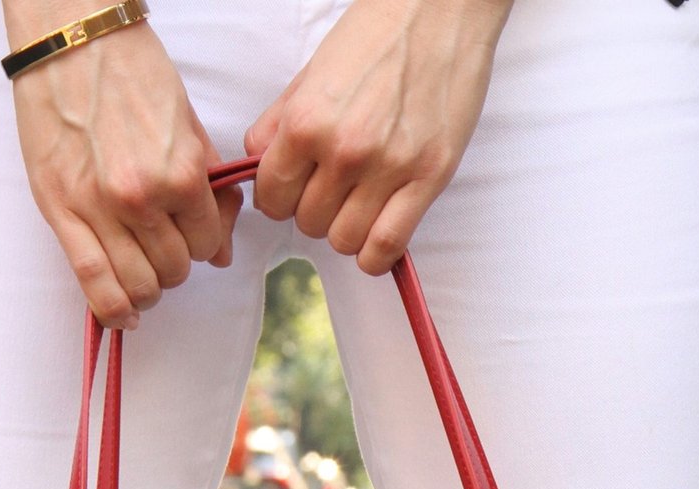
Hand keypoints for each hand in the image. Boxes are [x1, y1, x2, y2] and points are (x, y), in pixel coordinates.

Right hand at [5, 4, 242, 328]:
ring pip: (140, 285)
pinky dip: (113, 309)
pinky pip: (93, 282)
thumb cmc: (131, 71)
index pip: (208, 244)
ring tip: (145, 278)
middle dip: (176, 265)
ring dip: (148, 289)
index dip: (206, 245)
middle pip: (175, 269)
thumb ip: (208, 187)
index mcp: (180, 172)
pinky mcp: (61, 212)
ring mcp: (100, 209)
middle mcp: (142, 197)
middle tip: (165, 247)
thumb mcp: (186, 123)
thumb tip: (221, 251)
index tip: (195, 236)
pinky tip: (124, 317)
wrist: (72, 38)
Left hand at [243, 0, 513, 273]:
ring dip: (346, 229)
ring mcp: (388, 168)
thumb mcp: (312, 72)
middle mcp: (344, 150)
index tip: (295, 188)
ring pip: (343, 241)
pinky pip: (386, 247)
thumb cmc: (377, 32)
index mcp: (307, 122)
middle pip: (307, 224)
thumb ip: (279, 123)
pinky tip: (378, 232)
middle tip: (333, 187)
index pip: (271, 198)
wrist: (441, 6)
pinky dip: (376, 253)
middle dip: (314, 210)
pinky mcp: (428, 178)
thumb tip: (257, 165)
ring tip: (359, 202)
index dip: (279, 198)